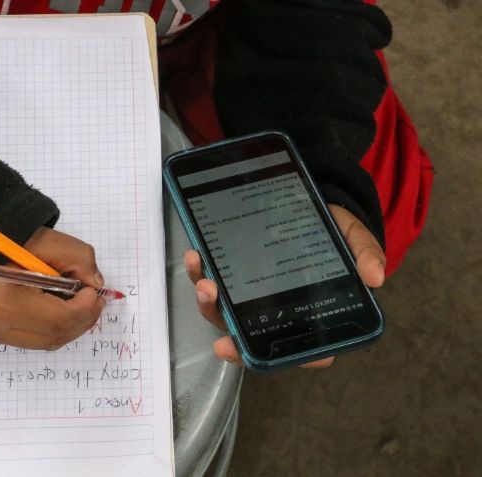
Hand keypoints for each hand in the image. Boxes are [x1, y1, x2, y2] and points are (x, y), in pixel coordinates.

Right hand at [0, 227, 105, 350]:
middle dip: (83, 319)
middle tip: (94, 299)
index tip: (93, 291)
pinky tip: (59, 308)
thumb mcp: (41, 238)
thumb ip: (76, 257)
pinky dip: (54, 327)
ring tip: (80, 302)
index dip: (85, 308)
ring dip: (71, 324)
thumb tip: (95, 284)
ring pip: (48, 342)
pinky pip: (35, 339)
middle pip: (55, 336)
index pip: (58, 319)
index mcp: (3, 300)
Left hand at [184, 204, 385, 368]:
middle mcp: (275, 314)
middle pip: (249, 336)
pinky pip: (212, 282)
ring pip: (224, 313)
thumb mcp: (353, 237)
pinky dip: (200, 273)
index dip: (268, 357)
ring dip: (208, 301)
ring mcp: (250, 298)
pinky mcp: (232, 277)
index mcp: (309, 316)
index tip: (242, 350)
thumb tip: (375, 278)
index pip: (294, 350)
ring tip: (205, 279)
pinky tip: (196, 256)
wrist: (308, 203)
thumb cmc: (333, 230)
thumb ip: (364, 254)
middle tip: (214, 300)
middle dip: (228, 328)